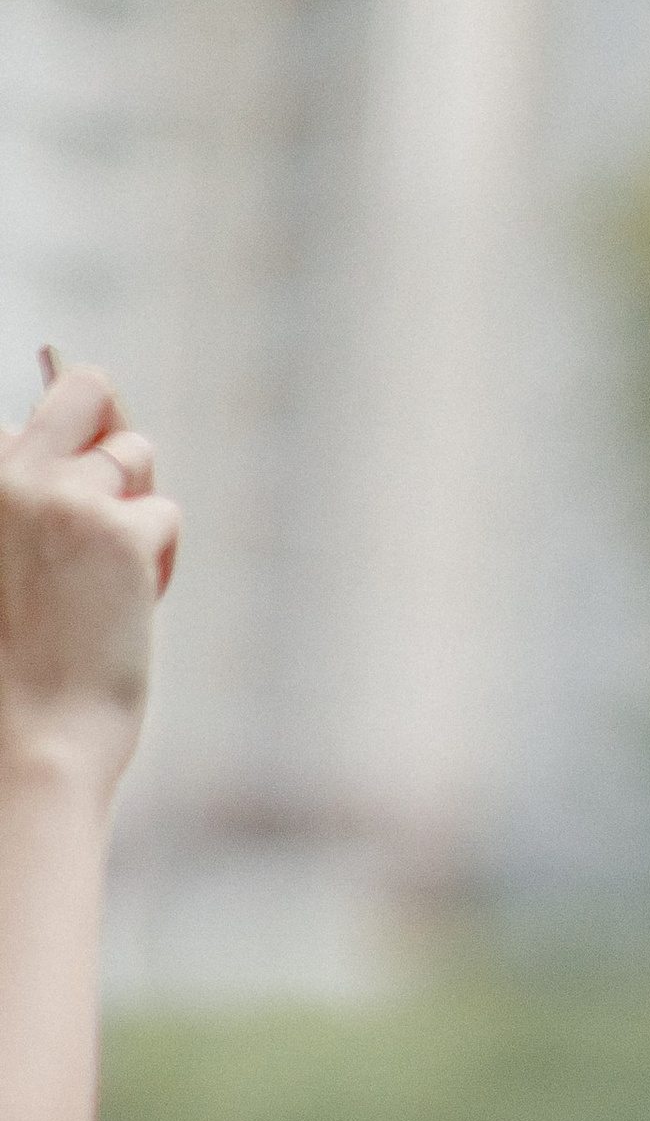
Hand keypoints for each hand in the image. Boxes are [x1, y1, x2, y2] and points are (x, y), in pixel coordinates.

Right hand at [0, 355, 181, 798]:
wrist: (29, 732)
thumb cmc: (16, 655)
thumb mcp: (11, 550)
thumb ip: (39, 487)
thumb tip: (78, 391)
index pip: (30, 420)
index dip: (61, 470)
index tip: (56, 540)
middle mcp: (10, 466)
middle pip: (86, 388)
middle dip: (111, 436)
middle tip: (104, 516)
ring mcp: (64, 493)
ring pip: (135, 453)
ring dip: (135, 510)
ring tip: (106, 578)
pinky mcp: (119, 530)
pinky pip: (164, 512)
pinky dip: (157, 558)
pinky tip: (128, 602)